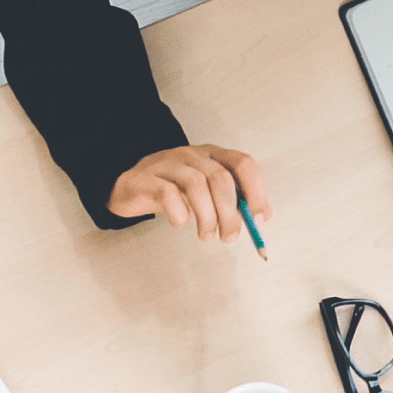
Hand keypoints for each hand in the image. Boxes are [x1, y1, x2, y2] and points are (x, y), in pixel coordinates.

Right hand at [107, 145, 271, 241]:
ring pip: (196, 184)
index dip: (255, 190)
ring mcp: (167, 164)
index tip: (257, 217)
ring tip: (206, 236)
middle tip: (228, 236)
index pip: (243, 163)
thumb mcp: (207, 193)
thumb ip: (235, 201)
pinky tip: (180, 224)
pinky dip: (178, 212)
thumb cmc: (172, 189)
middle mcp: (192, 155)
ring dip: (207, 216)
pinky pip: (166, 192)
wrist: (129, 185)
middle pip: (220, 178)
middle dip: (230, 213)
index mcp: (212, 156)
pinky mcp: (145, 179)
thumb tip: (263, 215)